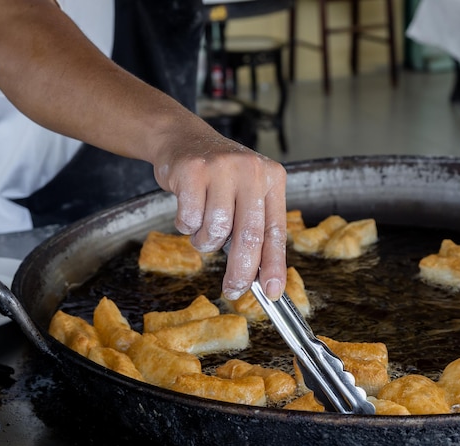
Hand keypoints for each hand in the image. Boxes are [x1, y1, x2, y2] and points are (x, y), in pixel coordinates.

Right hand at [152, 130, 286, 300]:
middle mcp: (251, 171)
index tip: (272, 291)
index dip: (274, 265)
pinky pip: (190, 220)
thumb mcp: (247, 192)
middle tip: (233, 289)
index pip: (276, 230)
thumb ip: (254, 227)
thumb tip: (258, 276)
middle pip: (249, 235)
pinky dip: (186, 225)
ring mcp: (222, 168)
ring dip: (205, 241)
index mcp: (272, 179)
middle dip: (241, 270)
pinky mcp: (192, 171)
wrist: (183, 139)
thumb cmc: (219, 176)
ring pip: (216, 230)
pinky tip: (188, 209)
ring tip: (202, 227)